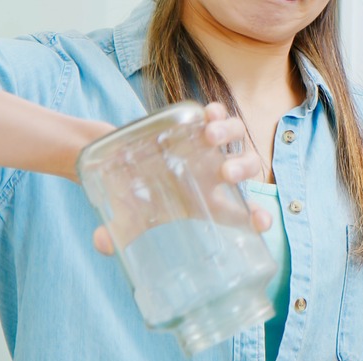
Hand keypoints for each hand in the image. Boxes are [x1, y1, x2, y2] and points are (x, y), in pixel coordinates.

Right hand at [92, 102, 270, 254]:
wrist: (118, 161)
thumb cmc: (134, 197)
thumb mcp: (128, 217)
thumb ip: (119, 233)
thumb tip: (101, 245)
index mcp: (207, 202)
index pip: (240, 212)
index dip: (255, 217)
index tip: (261, 222)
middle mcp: (214, 174)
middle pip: (245, 169)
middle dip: (242, 169)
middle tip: (225, 172)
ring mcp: (208, 147)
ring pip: (237, 138)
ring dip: (229, 136)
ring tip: (210, 137)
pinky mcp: (196, 124)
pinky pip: (217, 114)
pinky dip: (217, 113)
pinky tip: (209, 114)